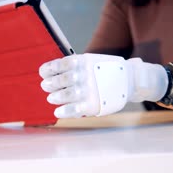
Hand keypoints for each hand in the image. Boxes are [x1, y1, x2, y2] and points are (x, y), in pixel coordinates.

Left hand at [39, 53, 168, 117]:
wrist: (130, 79)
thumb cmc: (107, 70)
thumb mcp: (92, 61)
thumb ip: (75, 65)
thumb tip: (53, 71)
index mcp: (83, 62)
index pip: (60, 65)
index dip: (49, 69)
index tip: (42, 73)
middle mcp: (84, 75)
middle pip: (60, 80)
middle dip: (50, 84)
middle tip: (45, 86)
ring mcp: (88, 90)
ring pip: (65, 94)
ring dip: (55, 97)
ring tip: (51, 98)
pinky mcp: (92, 104)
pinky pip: (73, 109)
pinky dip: (63, 111)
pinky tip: (58, 111)